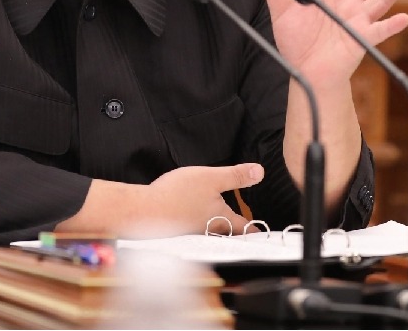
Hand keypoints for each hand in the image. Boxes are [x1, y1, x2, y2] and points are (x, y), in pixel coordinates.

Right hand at [137, 163, 264, 237]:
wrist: (144, 211)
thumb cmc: (177, 195)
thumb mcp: (211, 178)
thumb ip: (235, 176)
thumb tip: (260, 173)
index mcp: (221, 219)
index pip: (245, 228)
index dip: (255, 230)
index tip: (263, 235)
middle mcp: (209, 231)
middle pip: (229, 233)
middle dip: (238, 232)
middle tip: (247, 232)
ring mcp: (193, 233)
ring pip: (212, 232)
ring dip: (220, 229)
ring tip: (225, 225)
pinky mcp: (179, 231)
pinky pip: (196, 230)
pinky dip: (201, 225)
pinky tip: (195, 217)